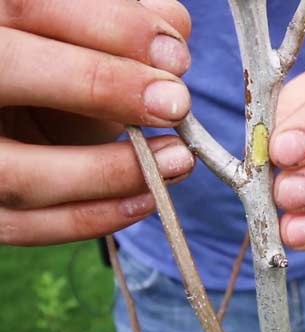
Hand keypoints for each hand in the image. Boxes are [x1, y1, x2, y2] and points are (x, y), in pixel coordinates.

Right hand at [0, 0, 194, 245]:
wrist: (25, 112)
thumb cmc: (61, 66)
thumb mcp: (84, 37)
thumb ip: (123, 26)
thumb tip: (174, 44)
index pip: (29, 6)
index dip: (111, 27)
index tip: (177, 56)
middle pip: (8, 70)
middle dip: (100, 86)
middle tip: (176, 104)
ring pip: (17, 173)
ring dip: (110, 173)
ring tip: (178, 160)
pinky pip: (25, 226)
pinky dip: (92, 218)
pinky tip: (147, 200)